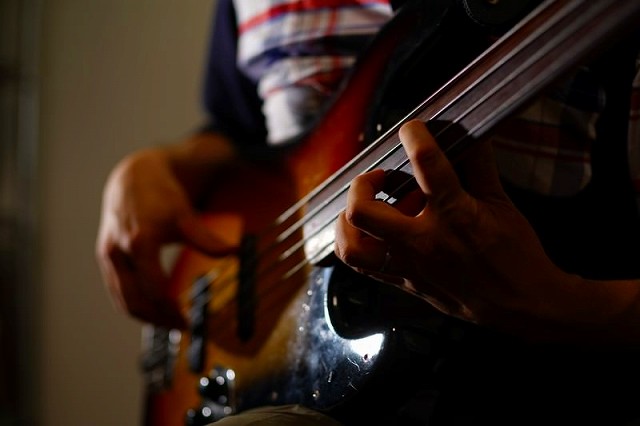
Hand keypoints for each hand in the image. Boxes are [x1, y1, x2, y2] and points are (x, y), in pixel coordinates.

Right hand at [96, 141, 235, 328]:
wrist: (132, 178)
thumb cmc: (160, 196)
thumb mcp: (185, 214)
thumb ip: (206, 238)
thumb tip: (234, 253)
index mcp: (139, 241)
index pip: (153, 288)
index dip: (170, 309)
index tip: (190, 322)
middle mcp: (118, 252)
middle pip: (134, 301)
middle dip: (158, 320)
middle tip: (183, 329)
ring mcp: (108, 257)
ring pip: (122, 300)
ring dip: (146, 318)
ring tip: (171, 325)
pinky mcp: (106, 260)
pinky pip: (118, 291)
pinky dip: (135, 306)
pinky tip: (155, 311)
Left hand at [335, 119, 572, 333]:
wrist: (521, 305)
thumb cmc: (516, 254)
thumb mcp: (502, 203)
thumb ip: (480, 166)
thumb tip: (470, 132)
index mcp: (455, 215)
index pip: (427, 164)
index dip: (414, 136)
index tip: (412, 130)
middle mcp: (424, 241)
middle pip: (363, 211)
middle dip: (362, 184)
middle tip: (378, 178)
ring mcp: (410, 266)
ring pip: (352, 247)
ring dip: (348, 221)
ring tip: (364, 207)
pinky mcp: (405, 283)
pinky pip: (363, 267)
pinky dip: (356, 244)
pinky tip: (370, 232)